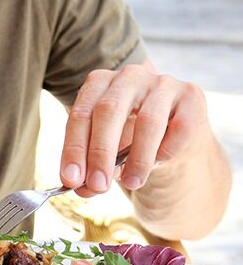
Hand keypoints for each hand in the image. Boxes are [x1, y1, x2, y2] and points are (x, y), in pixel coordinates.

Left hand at [61, 64, 208, 196]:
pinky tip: (160, 162)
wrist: (172, 135)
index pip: (81, 114)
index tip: (70, 179)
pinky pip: (181, 127)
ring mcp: (163, 83)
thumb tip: (81, 188)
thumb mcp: (106, 151)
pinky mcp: (192, 96)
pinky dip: (168, 150)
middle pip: (109, 111)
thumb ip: (92, 168)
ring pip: (148, 121)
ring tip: (131, 183)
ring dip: (137, 158)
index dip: (74, 148)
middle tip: (97, 185)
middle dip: (100, 152)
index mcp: (99, 82)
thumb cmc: (129, 140)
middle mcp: (129, 76)